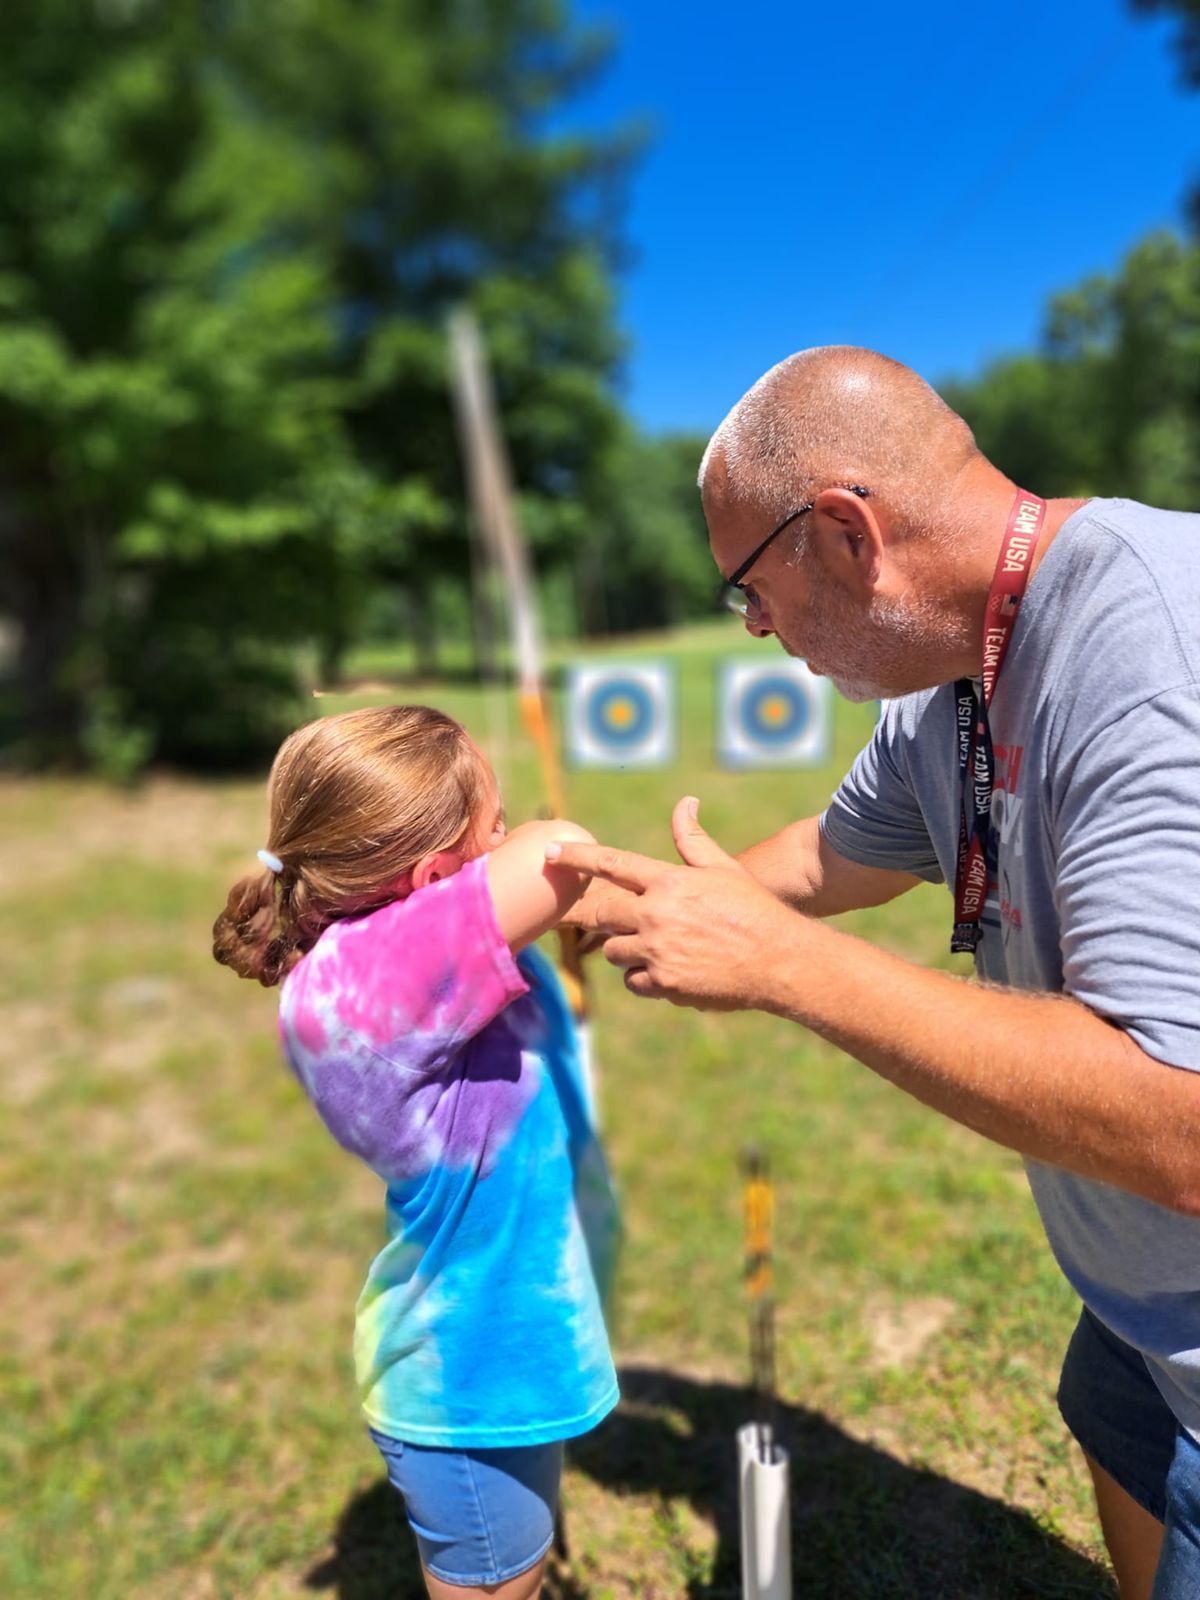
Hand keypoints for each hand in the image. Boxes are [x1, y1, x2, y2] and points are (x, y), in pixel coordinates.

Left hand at [545, 796, 805, 1010]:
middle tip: (641, 921)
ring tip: (667, 946)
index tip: (549, 850)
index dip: (576, 856)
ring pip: (614, 951)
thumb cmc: (754, 910)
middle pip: (605, 913)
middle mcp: (657, 914)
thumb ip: (693, 839)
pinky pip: (633, 981)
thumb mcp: (723, 869)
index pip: (611, 864)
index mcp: (669, 881)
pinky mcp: (663, 983)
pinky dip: (645, 977)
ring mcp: (657, 951)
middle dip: (613, 917)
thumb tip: (685, 803)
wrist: (779, 961)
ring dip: (629, 949)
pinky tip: (673, 970)